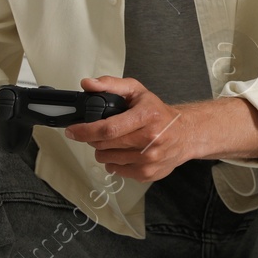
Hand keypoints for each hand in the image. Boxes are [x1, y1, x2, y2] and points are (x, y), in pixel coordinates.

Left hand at [64, 76, 192, 182]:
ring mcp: (149, 159)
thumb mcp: (137, 92)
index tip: (72, 130)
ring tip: (116, 141)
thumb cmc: (159, 113)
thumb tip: (88, 84)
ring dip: (104, 150)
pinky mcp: (147, 174)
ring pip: (107, 159)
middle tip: (99, 132)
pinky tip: (125, 152)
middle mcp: (151, 139)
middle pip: (105, 145)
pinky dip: (115, 162)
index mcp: (147, 117)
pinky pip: (116, 170)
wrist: (186, 134)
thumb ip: (111, 85)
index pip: (108, 129)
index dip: (85, 131)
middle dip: (93, 139)